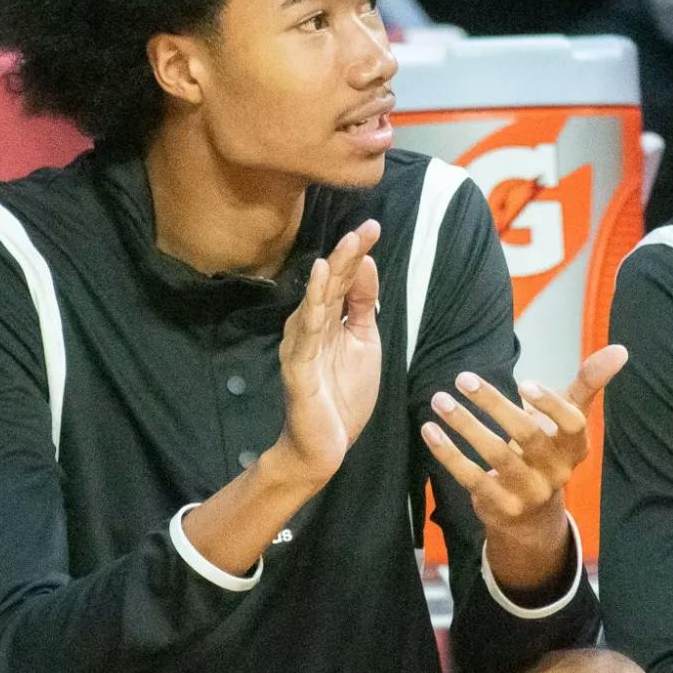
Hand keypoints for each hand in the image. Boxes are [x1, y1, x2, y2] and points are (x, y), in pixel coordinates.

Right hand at [273, 220, 381, 485]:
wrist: (325, 446)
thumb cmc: (343, 396)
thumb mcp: (364, 342)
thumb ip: (363, 306)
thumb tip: (366, 264)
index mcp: (328, 319)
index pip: (344, 280)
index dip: (357, 253)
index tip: (374, 226)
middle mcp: (311, 326)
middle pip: (330, 284)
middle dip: (347, 255)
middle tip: (363, 228)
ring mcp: (302, 345)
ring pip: (316, 303)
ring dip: (329, 275)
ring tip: (342, 248)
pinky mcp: (299, 367)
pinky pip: (306, 333)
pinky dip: (312, 306)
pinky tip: (318, 283)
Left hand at [419, 344, 626, 531]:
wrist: (533, 515)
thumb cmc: (549, 449)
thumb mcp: (570, 418)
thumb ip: (589, 382)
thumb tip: (621, 349)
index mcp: (575, 447)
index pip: (572, 426)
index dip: (550, 406)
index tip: (523, 383)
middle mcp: (556, 472)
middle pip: (527, 436)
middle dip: (493, 404)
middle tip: (464, 378)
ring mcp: (528, 492)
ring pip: (495, 456)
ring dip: (465, 424)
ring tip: (440, 400)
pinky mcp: (500, 506)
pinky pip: (471, 478)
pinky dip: (448, 453)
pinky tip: (431, 430)